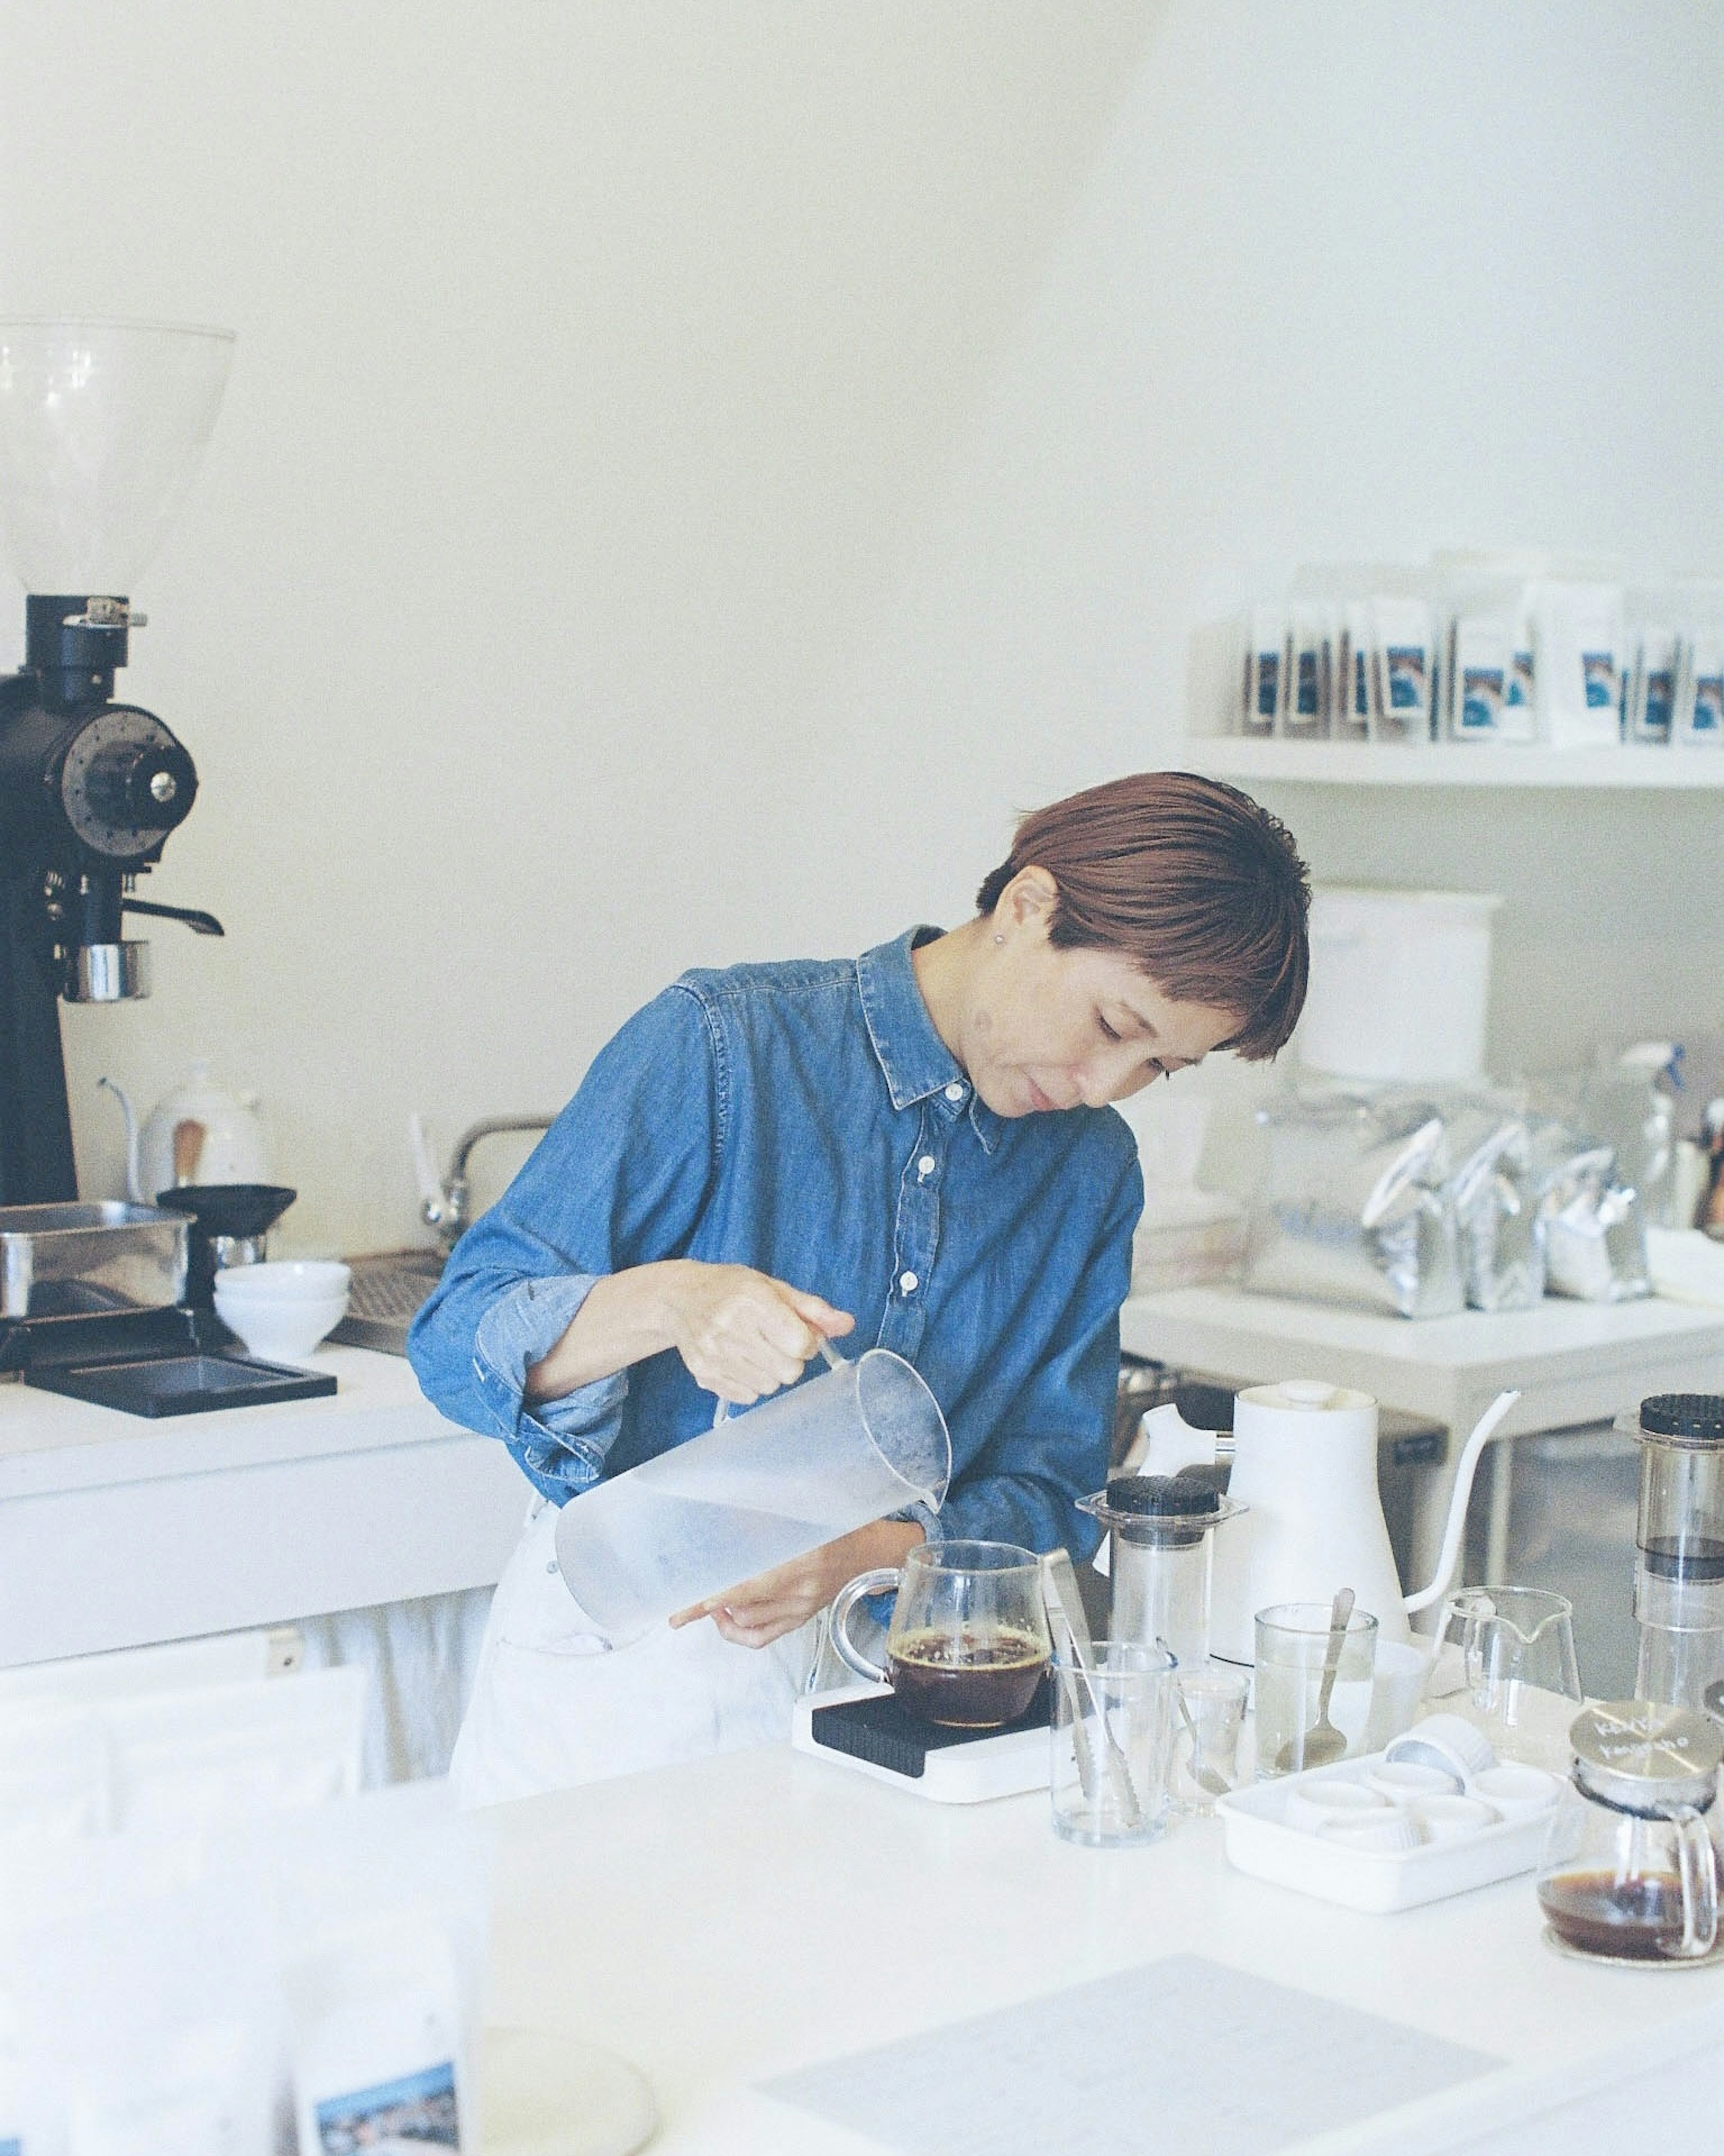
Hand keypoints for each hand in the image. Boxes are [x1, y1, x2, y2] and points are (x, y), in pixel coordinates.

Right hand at [659, 1260, 852, 1405]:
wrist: (679, 1299)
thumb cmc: (731, 1289)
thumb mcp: (774, 1287)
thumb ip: (812, 1309)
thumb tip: (847, 1325)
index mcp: (753, 1301)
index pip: (800, 1343)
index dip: (807, 1341)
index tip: (796, 1332)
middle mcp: (730, 1328)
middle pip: (789, 1371)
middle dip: (791, 1359)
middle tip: (776, 1342)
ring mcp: (714, 1355)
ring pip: (770, 1386)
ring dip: (771, 1372)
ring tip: (756, 1350)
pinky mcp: (703, 1374)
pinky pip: (747, 1396)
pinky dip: (751, 1384)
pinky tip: (740, 1361)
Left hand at [669, 1519, 923, 1648]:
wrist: (873, 1553)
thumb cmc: (842, 1521)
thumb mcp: (811, 1503)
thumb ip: (771, 1506)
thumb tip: (728, 1504)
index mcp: (805, 1558)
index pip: (751, 1586)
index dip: (718, 1596)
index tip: (690, 1602)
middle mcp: (802, 1590)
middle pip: (744, 1608)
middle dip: (708, 1607)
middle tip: (678, 1607)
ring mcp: (801, 1609)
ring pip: (749, 1624)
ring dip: (722, 1614)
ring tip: (707, 1597)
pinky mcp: (801, 1619)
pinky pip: (762, 1638)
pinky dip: (737, 1631)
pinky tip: (727, 1614)